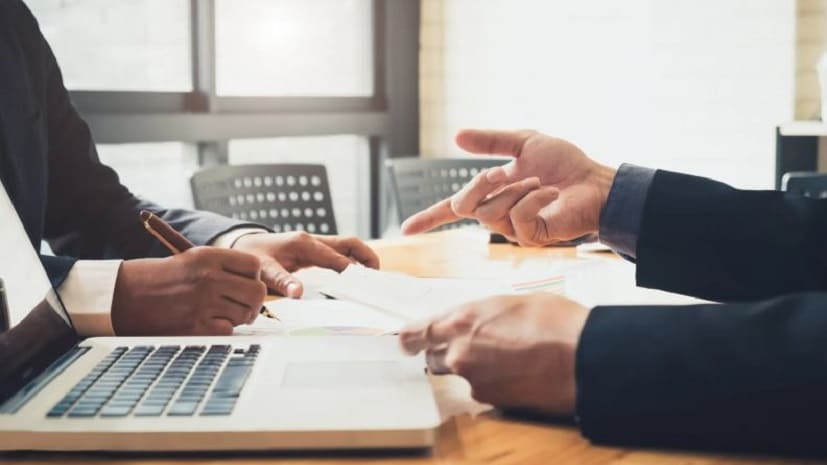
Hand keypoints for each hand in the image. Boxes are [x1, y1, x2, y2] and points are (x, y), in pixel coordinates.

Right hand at [112, 247, 265, 335]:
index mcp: (209, 256)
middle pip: (257, 292)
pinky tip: (207, 323)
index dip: (254, 277)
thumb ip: (225, 267)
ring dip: (238, 318)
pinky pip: (228, 331)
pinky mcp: (195, 326)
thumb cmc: (161, 278)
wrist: (124, 295)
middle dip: (254, 302)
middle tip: (242, 306)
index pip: (254, 266)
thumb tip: (257, 284)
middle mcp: (209, 277)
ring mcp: (203, 303)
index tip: (244, 284)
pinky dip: (222, 330)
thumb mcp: (193, 259)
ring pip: (246, 314)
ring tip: (220, 314)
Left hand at [231, 231, 379, 297]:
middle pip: (350, 244)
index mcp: (304, 244)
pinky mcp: (314, 250)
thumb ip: (282, 281)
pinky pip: (339, 253)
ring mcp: (315, 243)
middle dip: (367, 258)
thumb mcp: (264, 270)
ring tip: (373, 279)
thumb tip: (298, 293)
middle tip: (378, 278)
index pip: (337, 257)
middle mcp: (313, 240)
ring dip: (362, 259)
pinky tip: (356, 277)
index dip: (353, 270)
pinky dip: (352, 262)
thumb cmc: (253, 256)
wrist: (242, 245)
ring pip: (347, 246)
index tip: (366, 284)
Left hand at [399, 294, 590, 415]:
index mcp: (461, 320)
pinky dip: (494, 383)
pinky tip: (517, 373)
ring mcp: (473, 379)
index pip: (416, 333)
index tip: (406, 342)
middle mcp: (459, 352)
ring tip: (507, 359)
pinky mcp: (490, 401)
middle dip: (446, 353)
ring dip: (474, 369)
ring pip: (461, 375)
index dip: (409, 339)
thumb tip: (475, 322)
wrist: (581, 357)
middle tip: (473, 347)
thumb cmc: (553, 321)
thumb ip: (482, 314)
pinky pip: (483, 390)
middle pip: (434, 358)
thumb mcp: (510, 302)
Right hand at [401, 129, 616, 245]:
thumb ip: (490, 141)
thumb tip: (457, 136)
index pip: (452, 209)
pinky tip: (549, 194)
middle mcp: (497, 214)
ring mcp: (513, 229)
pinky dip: (533, 199)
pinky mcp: (531, 238)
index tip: (405, 230)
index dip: (428, 219)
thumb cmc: (564, 164)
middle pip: (463, 206)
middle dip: (479, 185)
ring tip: (539, 182)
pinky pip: (516, 219)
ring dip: (515, 189)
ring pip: (490, 212)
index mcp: (491, 194)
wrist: (594, 181)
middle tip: (503, 172)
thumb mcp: (523, 143)